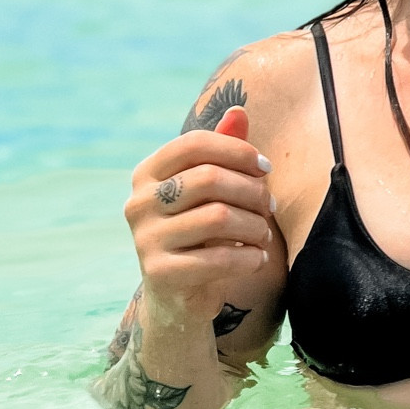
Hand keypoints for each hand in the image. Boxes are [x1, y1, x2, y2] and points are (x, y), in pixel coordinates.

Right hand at [124, 105, 275, 324]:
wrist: (177, 297)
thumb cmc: (200, 232)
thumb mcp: (210, 191)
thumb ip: (222, 151)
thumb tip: (238, 111)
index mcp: (147, 173)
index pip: (195, 143)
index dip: (237, 150)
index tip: (265, 168)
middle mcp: (139, 202)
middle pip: (210, 178)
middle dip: (252, 191)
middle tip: (271, 206)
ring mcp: (145, 239)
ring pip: (219, 217)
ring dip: (255, 225)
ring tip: (264, 234)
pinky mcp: (160, 274)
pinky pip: (218, 258)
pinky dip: (249, 256)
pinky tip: (257, 258)